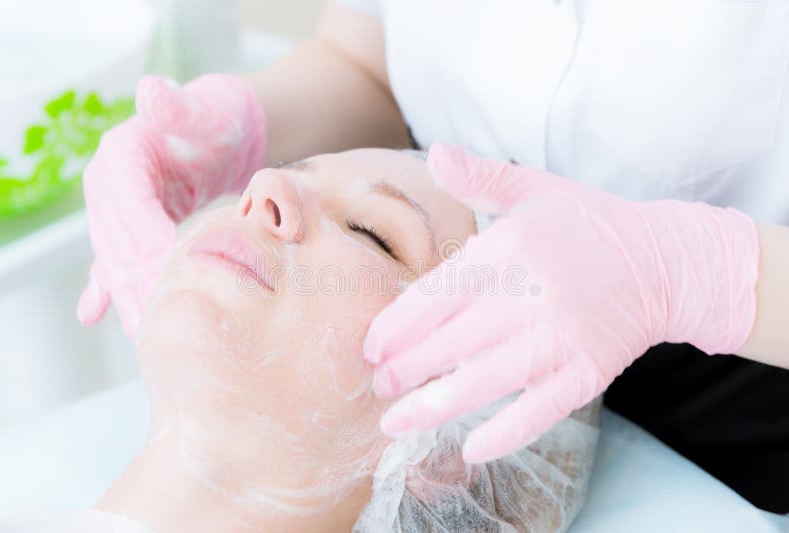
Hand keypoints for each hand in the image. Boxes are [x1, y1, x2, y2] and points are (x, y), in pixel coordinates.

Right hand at [77, 74, 265, 336]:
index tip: (168, 272)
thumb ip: (178, 107)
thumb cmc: (218, 120)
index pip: (132, 207)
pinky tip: (95, 316)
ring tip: (142, 332)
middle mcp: (108, 184)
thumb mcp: (203, 111)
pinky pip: (113, 260)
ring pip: (117, 258)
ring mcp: (114, 208)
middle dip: (138, 280)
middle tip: (158, 318)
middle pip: (119, 240)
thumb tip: (151, 91)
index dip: (148, 240)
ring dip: (128, 295)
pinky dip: (108, 287)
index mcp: (121, 158)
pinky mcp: (129, 226)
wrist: (220, 130)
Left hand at [364, 143, 758, 462]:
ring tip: (397, 422)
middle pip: (453, 340)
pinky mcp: (589, 371)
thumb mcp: (536, 188)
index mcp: (510, 248)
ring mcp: (562, 337)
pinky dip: (507, 432)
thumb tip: (436, 153)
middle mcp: (532, 293)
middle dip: (407, 368)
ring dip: (437, 405)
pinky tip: (471, 449)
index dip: (398, 326)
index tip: (371, 348)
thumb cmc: (589, 224)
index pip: (438, 293)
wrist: (667, 260)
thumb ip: (482, 176)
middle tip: (376, 387)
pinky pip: (541, 409)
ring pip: (487, 379)